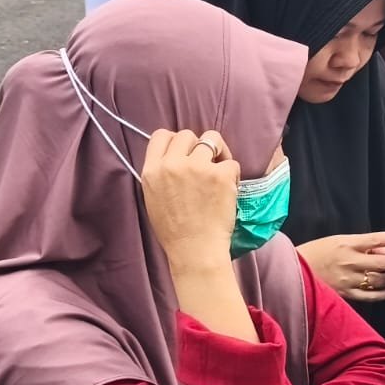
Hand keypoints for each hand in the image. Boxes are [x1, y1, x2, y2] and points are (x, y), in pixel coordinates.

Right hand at [141, 130, 239, 268]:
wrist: (194, 250)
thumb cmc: (174, 230)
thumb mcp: (153, 198)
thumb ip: (161, 173)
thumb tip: (175, 156)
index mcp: (152, 170)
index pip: (161, 135)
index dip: (175, 141)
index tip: (185, 152)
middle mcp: (172, 164)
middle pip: (187, 134)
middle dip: (198, 146)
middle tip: (205, 164)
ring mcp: (197, 167)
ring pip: (212, 139)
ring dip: (218, 153)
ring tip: (219, 171)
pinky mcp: (220, 175)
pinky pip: (231, 162)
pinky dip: (233, 174)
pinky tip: (228, 189)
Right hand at [295, 231, 384, 302]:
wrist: (291, 271)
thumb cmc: (316, 253)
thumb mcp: (338, 242)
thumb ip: (363, 246)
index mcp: (347, 244)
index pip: (377, 239)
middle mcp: (349, 261)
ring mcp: (348, 279)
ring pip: (381, 280)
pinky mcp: (345, 294)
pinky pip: (371, 296)